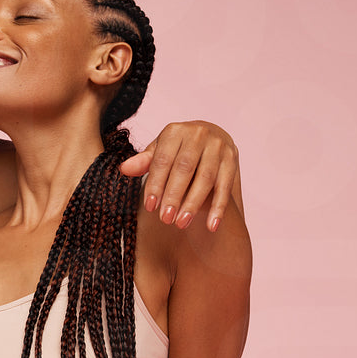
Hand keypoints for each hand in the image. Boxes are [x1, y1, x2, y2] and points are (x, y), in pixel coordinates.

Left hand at [119, 120, 241, 231]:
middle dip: (174, 195)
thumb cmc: (178, 149)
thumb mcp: (159, 151)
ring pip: (205, 178)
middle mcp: (198, 134)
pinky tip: (212, 225)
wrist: (211, 137)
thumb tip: (124, 169)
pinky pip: (225, 186)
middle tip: (165, 219)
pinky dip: (219, 207)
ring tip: (182, 223)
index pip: (162, 160)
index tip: (150, 207)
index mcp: (175, 131)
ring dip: (194, 203)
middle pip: (184, 168)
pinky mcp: (232, 159)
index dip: (155, 184)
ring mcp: (218, 146)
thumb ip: (144, 162)